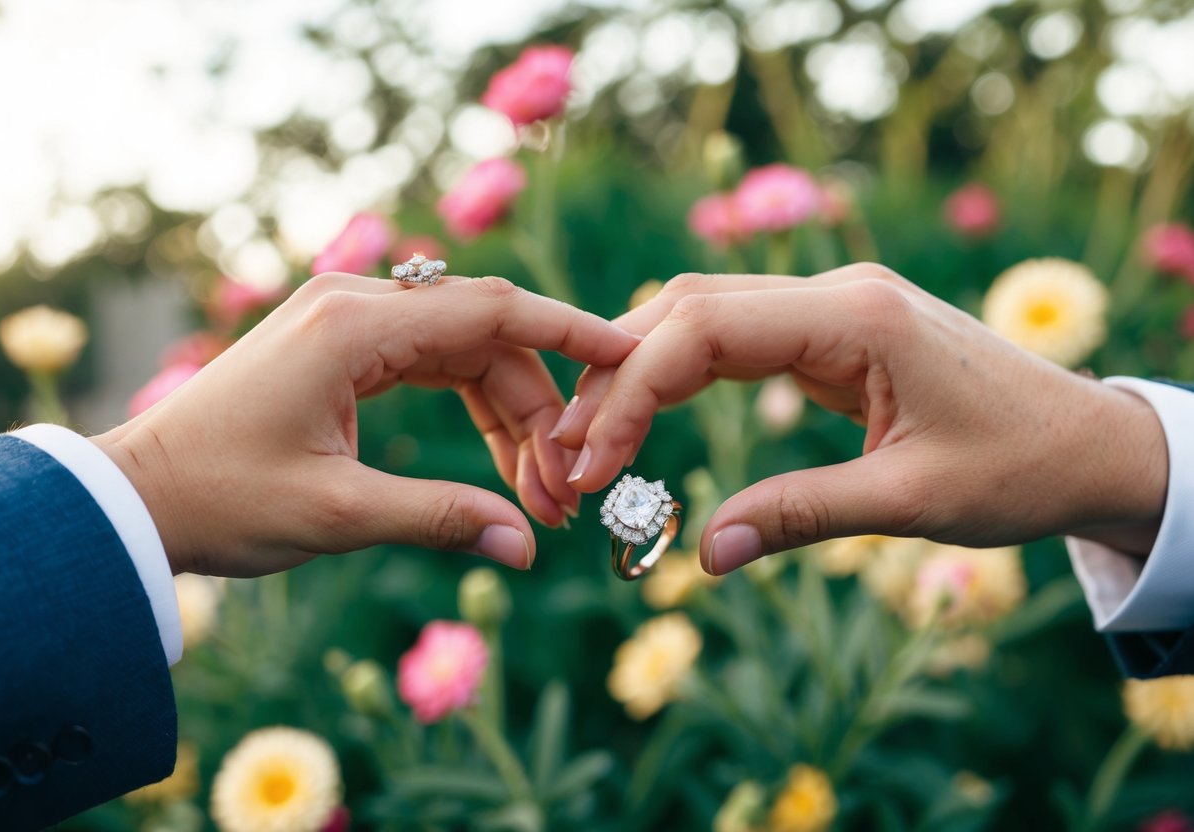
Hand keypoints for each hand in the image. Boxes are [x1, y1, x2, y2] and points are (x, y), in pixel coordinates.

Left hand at [92, 273, 638, 576]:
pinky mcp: (343, 348)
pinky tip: (501, 459)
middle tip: (565, 491)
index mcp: (354, 323)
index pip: (491, 310)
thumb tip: (526, 547)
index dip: (569, 332)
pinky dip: (473, 409)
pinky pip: (433, 364)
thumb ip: (441, 517)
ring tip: (538, 492)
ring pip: (465, 353)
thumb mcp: (337, 514)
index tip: (628, 354)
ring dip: (510, 416)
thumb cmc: (223, 499)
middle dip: (538, 411)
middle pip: (486, 338)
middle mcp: (356, 303)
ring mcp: (349, 321)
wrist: (138, 497)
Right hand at [552, 265, 1167, 573]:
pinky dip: (682, 372)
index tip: (594, 466)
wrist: (1091, 443)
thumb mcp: (912, 503)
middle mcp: (837, 291)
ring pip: (704, 314)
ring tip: (593, 439)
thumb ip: (801, 516)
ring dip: (641, 370)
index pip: (705, 330)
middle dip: (617, 377)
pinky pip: (737, 335)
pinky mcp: (836, 329)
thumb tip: (705, 554)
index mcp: (857, 316)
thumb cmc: (1020, 471)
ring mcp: (835, 304)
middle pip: (688, 307)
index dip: (632, 393)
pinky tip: (648, 412)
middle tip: (570, 454)